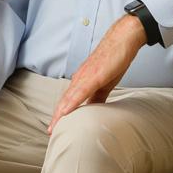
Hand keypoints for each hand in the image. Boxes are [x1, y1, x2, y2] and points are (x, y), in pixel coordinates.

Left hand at [48, 15, 145, 131]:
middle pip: (64, 101)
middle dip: (56, 117)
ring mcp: (85, 76)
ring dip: (60, 113)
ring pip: (69, 98)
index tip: (55, 127)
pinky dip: (72, 103)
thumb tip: (94, 110)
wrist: (122, 39)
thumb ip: (98, 97)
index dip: (60, 114)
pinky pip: (81, 92)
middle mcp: (80, 78)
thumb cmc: (114, 59)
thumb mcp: (106, 82)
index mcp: (82, 80)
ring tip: (54, 127)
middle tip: (49, 132)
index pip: (68, 100)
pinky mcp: (94, 75)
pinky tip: (66, 112)